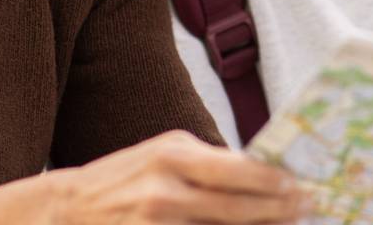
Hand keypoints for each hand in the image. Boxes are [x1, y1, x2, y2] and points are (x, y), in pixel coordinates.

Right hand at [50, 130, 309, 223]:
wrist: (64, 210)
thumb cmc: (123, 179)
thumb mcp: (162, 155)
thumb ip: (208, 163)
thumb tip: (262, 174)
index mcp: (173, 155)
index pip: (237, 169)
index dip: (274, 182)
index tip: (301, 187)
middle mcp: (165, 189)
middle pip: (237, 208)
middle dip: (279, 212)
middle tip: (307, 209)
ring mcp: (157, 221)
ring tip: (284, 224)